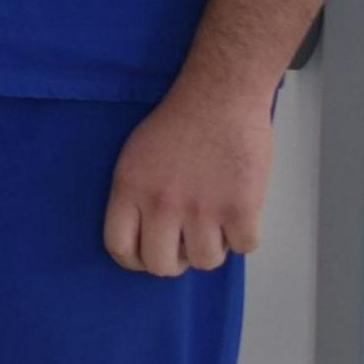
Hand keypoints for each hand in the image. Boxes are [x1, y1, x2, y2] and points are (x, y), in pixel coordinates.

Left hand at [104, 82, 272, 275]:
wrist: (219, 97)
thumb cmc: (178, 123)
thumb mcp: (134, 158)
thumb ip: (135, 197)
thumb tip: (144, 236)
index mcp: (130, 190)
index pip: (119, 248)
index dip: (134, 260)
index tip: (147, 255)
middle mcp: (162, 204)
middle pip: (161, 265)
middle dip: (174, 262)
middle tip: (184, 246)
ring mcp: (203, 208)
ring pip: (206, 262)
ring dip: (212, 249)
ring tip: (214, 225)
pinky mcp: (241, 207)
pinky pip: (244, 247)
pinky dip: (244, 237)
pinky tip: (238, 216)